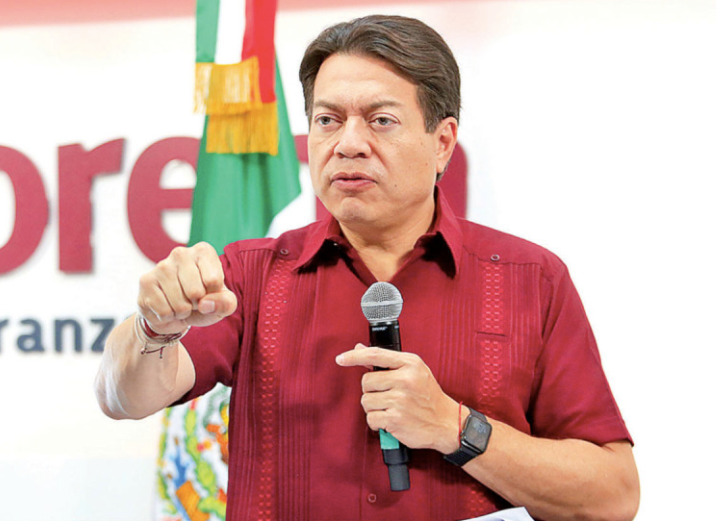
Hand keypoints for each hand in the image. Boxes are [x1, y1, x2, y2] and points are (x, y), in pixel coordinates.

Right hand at [137, 242, 237, 334]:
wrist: (175, 313)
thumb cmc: (204, 302)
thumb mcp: (223, 304)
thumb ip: (226, 303)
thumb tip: (205, 304)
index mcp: (203, 251)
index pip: (214, 280)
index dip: (214, 295)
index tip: (208, 291)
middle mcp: (180, 253)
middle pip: (196, 292)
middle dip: (197, 304)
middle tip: (192, 299)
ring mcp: (161, 266)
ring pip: (180, 304)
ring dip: (183, 312)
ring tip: (180, 303)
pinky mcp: (145, 282)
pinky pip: (164, 311)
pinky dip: (168, 316)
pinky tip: (167, 306)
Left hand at [336, 345, 461, 453]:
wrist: (446, 422)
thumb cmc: (428, 396)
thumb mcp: (414, 371)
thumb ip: (387, 361)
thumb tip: (359, 349)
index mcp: (410, 363)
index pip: (375, 355)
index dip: (354, 356)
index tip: (340, 359)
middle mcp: (405, 379)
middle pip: (366, 382)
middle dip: (372, 391)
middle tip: (387, 396)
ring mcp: (400, 400)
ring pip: (366, 401)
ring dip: (374, 408)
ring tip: (390, 409)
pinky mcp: (396, 419)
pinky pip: (371, 419)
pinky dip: (377, 423)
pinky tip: (390, 421)